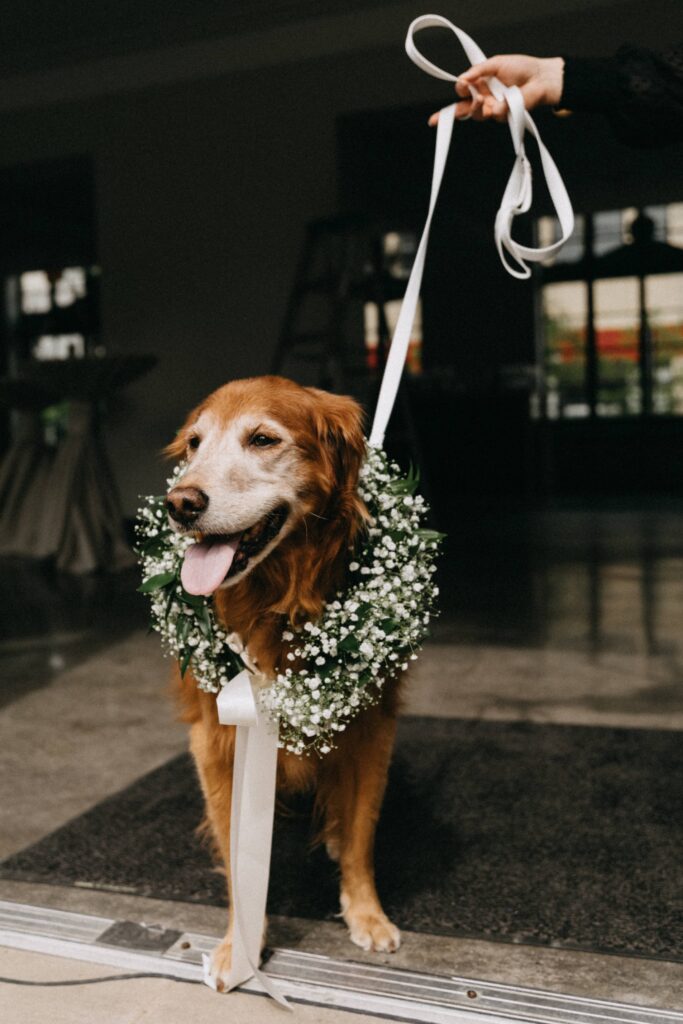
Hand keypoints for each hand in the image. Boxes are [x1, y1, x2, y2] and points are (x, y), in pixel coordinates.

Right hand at [427, 55, 563, 124]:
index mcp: (480, 84)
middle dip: (455, 111)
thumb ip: (478, 70)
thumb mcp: (496, 63)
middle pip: (463, 109)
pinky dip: (498, 106)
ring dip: (475, 107)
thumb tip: (462, 78)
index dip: (459, 89)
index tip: (461, 84)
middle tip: (459, 101)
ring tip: (479, 98)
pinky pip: (494, 114)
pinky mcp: (503, 116)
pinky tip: (504, 99)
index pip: (463, 91)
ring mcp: (492, 108)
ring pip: (476, 115)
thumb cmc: (521, 68)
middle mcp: (484, 98)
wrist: (540, 77)